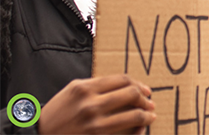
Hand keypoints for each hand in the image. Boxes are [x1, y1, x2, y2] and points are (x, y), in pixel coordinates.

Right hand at [37, 75, 155, 134]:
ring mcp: (93, 125)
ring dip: (146, 115)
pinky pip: (123, 134)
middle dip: (145, 99)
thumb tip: (124, 85)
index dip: (138, 84)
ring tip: (150, 116)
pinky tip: (140, 129)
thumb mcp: (73, 90)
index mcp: (85, 88)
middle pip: (130, 94)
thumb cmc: (57, 113)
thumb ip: (97, 85)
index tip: (146, 90)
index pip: (122, 80)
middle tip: (151, 102)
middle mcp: (90, 105)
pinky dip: (136, 131)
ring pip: (131, 115)